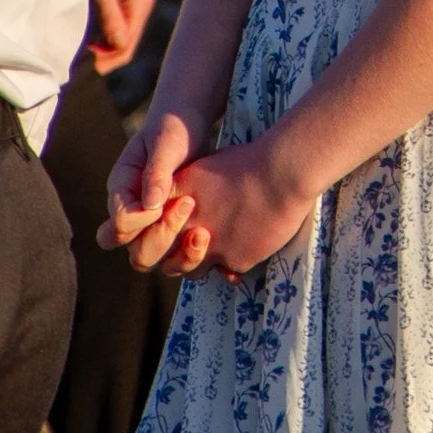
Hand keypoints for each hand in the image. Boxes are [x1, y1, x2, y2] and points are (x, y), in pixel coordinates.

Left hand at [80, 0, 155, 71]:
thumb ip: (111, 16)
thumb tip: (119, 46)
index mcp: (139, 4)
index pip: (128, 44)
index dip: (110, 59)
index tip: (90, 64)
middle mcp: (142, 7)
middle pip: (128, 43)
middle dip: (108, 56)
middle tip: (86, 64)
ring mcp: (135, 5)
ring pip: (124, 37)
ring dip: (107, 48)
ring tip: (87, 53)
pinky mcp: (127, 3)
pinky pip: (120, 28)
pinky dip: (108, 38)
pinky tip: (93, 41)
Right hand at [102, 106, 206, 274]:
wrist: (188, 126)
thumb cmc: (173, 129)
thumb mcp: (166, 143)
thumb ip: (157, 172)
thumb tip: (149, 206)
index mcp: (121, 189)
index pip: (120, 224)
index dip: (144, 220)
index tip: (175, 198)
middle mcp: (131, 211)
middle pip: (132, 250)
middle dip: (161, 237)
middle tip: (188, 205)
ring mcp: (149, 223)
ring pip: (151, 260)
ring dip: (177, 254)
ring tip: (202, 233)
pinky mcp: (171, 228)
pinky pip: (173, 256)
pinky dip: (190, 254)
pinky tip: (208, 237)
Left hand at [159, 139, 318, 280]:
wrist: (282, 171)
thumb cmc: (250, 161)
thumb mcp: (205, 170)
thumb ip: (187, 194)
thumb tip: (186, 206)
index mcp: (172, 199)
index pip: (149, 227)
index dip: (161, 231)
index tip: (179, 225)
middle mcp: (183, 226)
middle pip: (160, 256)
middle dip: (175, 254)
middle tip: (197, 241)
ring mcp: (207, 247)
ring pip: (192, 270)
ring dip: (203, 261)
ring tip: (224, 243)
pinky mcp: (232, 260)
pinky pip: (228, 270)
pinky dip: (238, 260)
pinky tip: (251, 243)